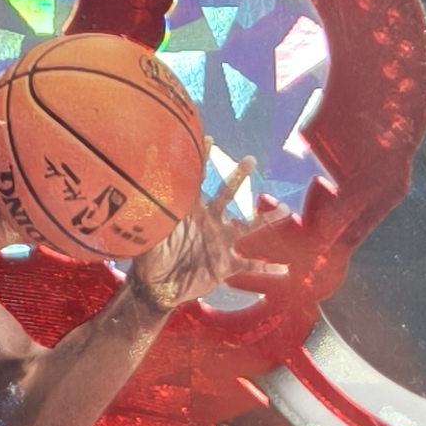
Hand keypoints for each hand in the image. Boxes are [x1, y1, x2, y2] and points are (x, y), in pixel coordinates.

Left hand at [126, 159, 290, 316]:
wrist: (159, 286)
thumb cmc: (151, 257)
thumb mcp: (150, 237)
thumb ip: (151, 221)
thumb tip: (139, 199)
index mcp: (190, 212)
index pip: (196, 181)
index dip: (202, 161)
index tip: (208, 139)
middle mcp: (209, 222)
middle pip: (227, 194)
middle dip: (237, 176)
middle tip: (250, 159)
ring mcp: (220, 242)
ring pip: (248, 226)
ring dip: (266, 219)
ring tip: (286, 210)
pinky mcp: (226, 265)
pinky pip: (250, 266)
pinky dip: (267, 269)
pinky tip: (284, 269)